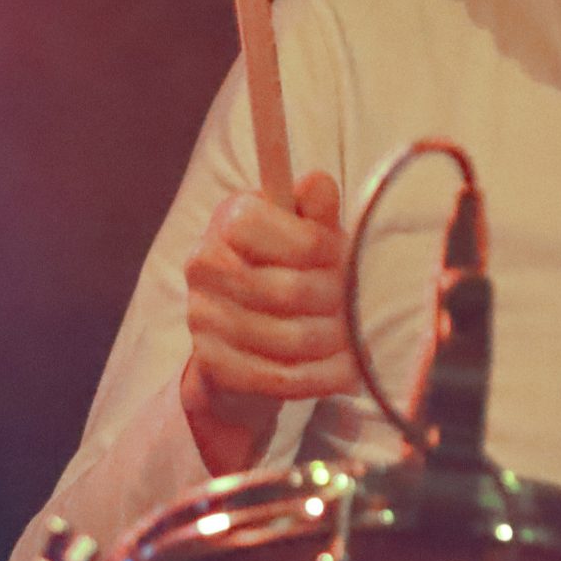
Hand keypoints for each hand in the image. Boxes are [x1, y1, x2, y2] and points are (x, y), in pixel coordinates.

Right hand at [179, 171, 351, 474]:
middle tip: (359, 311)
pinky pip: (274, 376)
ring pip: (287, 338)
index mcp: (229, 219)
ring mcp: (202, 316)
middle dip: (336, 303)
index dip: (320, 246)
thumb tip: (317, 183)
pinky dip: (318, 378)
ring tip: (357, 346)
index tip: (346, 260)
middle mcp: (205, 263)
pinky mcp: (211, 363)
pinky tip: (344, 374)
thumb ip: (315, 210)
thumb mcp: (306, 234)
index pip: (275, 228)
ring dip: (333, 345)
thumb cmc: (287, 270)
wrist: (246, 339)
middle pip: (289, 289)